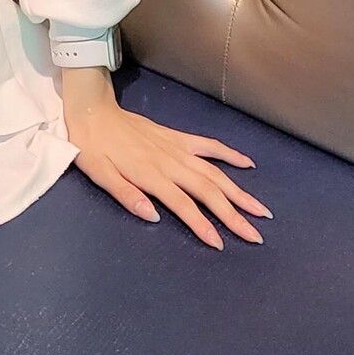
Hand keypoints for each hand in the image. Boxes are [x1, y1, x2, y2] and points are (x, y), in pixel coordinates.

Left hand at [63, 71, 270, 248]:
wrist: (92, 110)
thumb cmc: (92, 146)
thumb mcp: (98, 173)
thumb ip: (124, 194)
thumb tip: (152, 216)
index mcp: (150, 174)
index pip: (183, 205)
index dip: (202, 225)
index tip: (220, 244)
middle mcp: (169, 162)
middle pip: (208, 191)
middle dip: (233, 214)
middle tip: (255, 235)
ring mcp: (176, 148)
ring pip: (214, 172)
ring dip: (239, 191)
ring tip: (261, 210)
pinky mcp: (177, 137)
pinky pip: (208, 145)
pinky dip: (229, 154)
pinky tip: (249, 164)